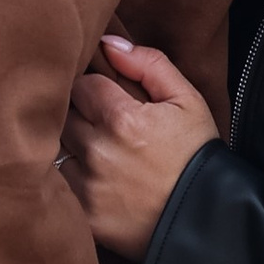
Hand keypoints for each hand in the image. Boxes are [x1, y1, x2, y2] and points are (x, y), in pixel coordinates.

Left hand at [63, 36, 219, 254]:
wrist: (206, 219)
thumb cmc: (196, 154)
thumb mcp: (188, 99)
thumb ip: (149, 64)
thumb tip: (108, 43)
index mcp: (121, 118)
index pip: (81, 85)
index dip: (93, 87)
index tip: (106, 96)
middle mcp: (97, 151)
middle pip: (63, 115)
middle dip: (78, 113)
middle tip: (98, 121)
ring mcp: (87, 186)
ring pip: (57, 149)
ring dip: (71, 145)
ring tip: (97, 150)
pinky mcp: (84, 216)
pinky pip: (60, 185)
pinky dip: (71, 178)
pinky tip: (94, 178)